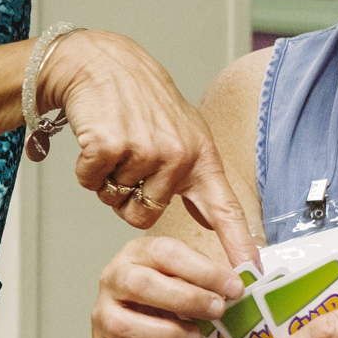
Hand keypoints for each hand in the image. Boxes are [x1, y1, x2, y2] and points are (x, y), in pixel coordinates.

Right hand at [44, 32, 261, 265]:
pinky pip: (92, 183)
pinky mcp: (109, 147)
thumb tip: (212, 221)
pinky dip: (87, 169)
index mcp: (200, 155)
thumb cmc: (141, 99)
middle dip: (130, 198)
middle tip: (130, 161)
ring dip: (107, 180)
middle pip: (148, 215)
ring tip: (116, 144)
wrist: (102, 63)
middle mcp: (177, 155)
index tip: (251, 273)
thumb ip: (197, 179)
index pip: (225, 208)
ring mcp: (143, 150)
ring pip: (116, 201)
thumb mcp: (184, 133)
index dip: (237, 244)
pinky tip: (97, 140)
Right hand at [87, 235, 244, 337]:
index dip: (202, 270)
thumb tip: (249, 278)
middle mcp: (113, 280)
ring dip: (165, 332)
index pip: (164, 253)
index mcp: (138, 255)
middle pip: (139, 283)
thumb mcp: (192, 285)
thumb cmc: (174, 307)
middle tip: (218, 310)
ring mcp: (102, 316)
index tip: (235, 287)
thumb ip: (212, 280)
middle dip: (185, 298)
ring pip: (122, 324)